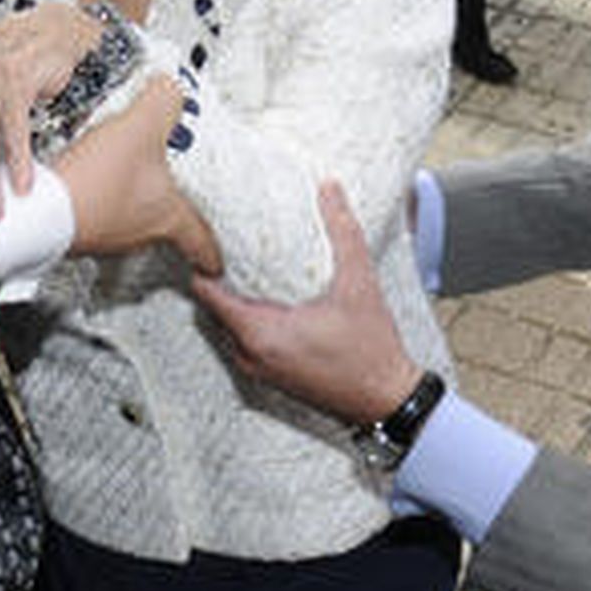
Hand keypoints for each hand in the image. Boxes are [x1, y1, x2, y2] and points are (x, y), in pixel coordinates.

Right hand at [56, 76, 222, 273]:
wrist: (37, 206)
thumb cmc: (94, 181)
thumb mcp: (140, 127)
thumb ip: (163, 103)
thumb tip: (172, 88)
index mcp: (167, 216)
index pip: (202, 243)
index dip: (212, 254)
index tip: (216, 265)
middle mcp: (138, 232)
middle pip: (164, 226)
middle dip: (169, 211)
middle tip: (172, 193)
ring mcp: (105, 233)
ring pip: (128, 219)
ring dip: (129, 199)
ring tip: (126, 173)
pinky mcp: (76, 227)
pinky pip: (96, 212)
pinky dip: (99, 195)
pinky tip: (89, 175)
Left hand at [192, 181, 418, 424]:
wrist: (385, 400)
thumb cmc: (371, 351)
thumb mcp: (359, 283)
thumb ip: (343, 232)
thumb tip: (330, 190)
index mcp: (260, 333)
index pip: (207, 293)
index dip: (205, 260)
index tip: (213, 237)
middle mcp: (251, 355)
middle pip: (214, 308)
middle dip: (221, 277)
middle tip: (229, 244)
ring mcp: (259, 370)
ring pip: (230, 326)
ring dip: (236, 300)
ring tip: (249, 268)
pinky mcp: (272, 377)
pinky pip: (245, 342)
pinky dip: (249, 320)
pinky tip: (273, 300)